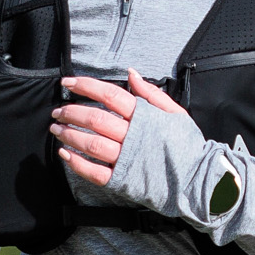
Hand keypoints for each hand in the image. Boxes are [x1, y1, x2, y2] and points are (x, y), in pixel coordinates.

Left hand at [49, 69, 183, 185]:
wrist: (198, 180)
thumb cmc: (186, 145)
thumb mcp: (175, 112)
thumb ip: (151, 93)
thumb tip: (131, 73)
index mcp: (145, 117)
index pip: (109, 95)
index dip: (85, 86)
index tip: (68, 83)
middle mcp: (133, 137)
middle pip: (95, 120)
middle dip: (71, 112)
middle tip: (58, 110)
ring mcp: (127, 160)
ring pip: (91, 144)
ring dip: (70, 135)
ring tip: (57, 129)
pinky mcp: (123, 181)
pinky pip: (95, 172)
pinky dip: (77, 164)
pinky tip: (65, 154)